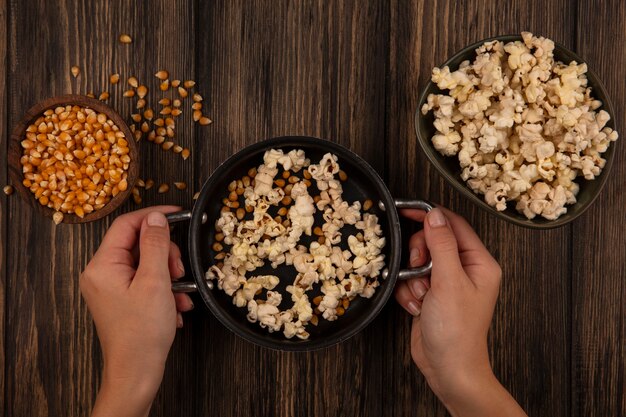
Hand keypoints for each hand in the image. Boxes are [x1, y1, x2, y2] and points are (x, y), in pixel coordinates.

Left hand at [80, 207, 193, 416]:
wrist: (137, 372)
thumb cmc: (142, 333)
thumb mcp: (154, 281)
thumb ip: (155, 245)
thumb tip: (156, 218)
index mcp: (102, 266)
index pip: (126, 225)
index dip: (153, 216)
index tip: (177, 214)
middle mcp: (102, 274)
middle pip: (138, 244)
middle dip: (165, 254)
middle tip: (179, 269)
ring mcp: (111, 288)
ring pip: (146, 263)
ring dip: (169, 274)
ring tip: (180, 291)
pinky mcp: (122, 299)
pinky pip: (146, 281)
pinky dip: (164, 288)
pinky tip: (175, 304)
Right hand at [395, 207, 526, 416]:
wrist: (449, 369)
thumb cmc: (457, 332)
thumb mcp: (449, 281)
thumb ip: (441, 244)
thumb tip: (435, 214)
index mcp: (479, 263)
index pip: (454, 225)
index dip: (430, 215)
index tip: (407, 210)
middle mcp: (465, 270)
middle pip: (433, 241)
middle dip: (419, 255)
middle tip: (419, 269)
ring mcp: (447, 283)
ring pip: (418, 261)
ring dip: (412, 278)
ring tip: (422, 296)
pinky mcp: (431, 295)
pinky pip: (411, 280)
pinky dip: (409, 292)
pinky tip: (418, 307)